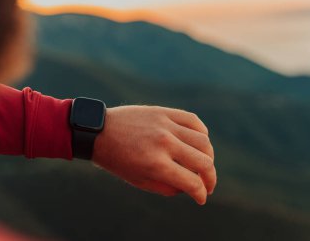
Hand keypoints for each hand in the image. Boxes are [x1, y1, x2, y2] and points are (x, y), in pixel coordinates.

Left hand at [92, 105, 215, 204]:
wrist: (99, 131)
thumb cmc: (117, 160)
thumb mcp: (139, 181)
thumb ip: (168, 187)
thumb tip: (190, 186)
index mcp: (156, 164)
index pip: (192, 182)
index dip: (201, 194)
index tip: (202, 197)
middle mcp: (164, 143)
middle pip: (204, 162)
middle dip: (211, 178)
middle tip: (208, 184)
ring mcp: (166, 125)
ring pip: (203, 141)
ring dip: (209, 157)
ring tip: (203, 163)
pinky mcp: (165, 112)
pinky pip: (194, 121)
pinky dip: (202, 133)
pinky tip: (199, 142)